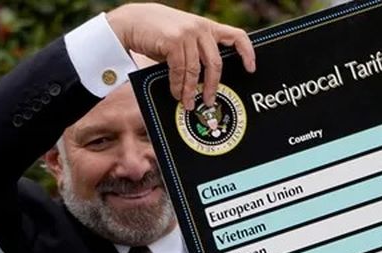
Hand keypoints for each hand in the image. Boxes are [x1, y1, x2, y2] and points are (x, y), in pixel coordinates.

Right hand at [105, 2, 256, 108]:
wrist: (130, 22)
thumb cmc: (159, 34)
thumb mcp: (184, 38)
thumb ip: (198, 50)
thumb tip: (210, 80)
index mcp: (207, 27)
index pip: (237, 36)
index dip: (247, 53)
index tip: (251, 69)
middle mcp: (200, 28)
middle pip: (216, 64)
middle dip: (212, 86)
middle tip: (210, 101)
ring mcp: (187, 33)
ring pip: (196, 71)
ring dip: (191, 91)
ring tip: (188, 102)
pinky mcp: (174, 41)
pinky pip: (181, 71)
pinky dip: (179, 85)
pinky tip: (176, 93)